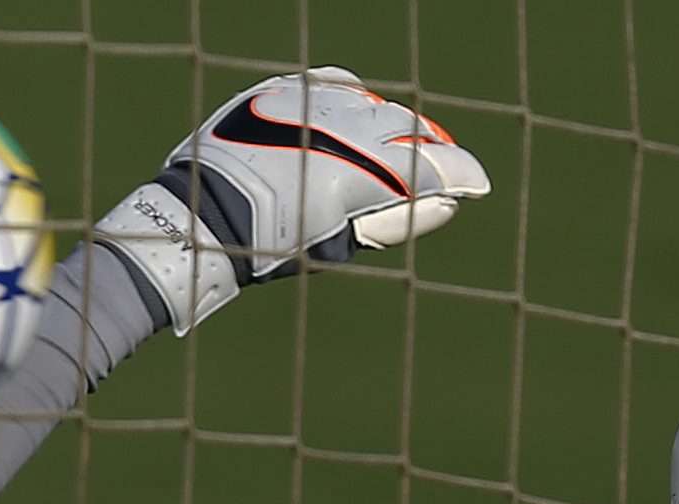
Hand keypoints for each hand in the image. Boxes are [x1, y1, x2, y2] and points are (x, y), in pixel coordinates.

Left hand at [95, 66, 489, 333]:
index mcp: (359, 171)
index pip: (431, 165)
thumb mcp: (338, 244)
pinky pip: (333, 83)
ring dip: (392, 124)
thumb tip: (447, 202)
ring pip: (374, 104)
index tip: (478, 184)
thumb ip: (396, 221)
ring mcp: (311, 103)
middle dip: (428, 148)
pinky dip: (352, 99)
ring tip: (398, 145)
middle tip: (440, 168)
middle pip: (406, 128)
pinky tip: (358, 110)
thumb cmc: (271, 243)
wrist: (200, 216)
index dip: (462, 175)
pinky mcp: (283, 90)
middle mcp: (340, 127)